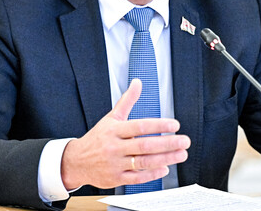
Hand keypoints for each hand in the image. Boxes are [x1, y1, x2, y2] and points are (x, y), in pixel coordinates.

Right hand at [60, 79, 190, 189]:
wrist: (76, 161)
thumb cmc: (98, 138)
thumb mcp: (111, 117)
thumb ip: (127, 101)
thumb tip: (137, 82)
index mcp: (115, 130)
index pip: (139, 126)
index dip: (158, 125)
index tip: (175, 125)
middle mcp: (115, 147)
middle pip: (144, 145)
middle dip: (167, 143)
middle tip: (184, 141)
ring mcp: (115, 163)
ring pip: (143, 162)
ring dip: (165, 159)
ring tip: (181, 154)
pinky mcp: (116, 178)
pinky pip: (137, 178)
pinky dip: (152, 174)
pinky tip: (165, 168)